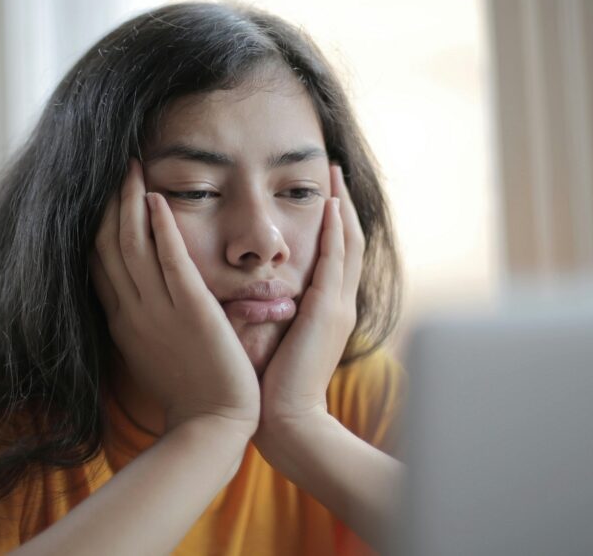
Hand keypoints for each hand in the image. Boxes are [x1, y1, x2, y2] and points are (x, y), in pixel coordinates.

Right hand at [91, 159, 259, 432]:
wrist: (212, 427)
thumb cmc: (190, 393)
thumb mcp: (152, 353)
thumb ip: (142, 321)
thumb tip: (137, 298)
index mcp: (123, 321)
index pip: (98, 264)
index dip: (97, 226)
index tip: (100, 196)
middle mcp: (133, 311)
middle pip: (108, 246)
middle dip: (109, 203)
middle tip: (115, 167)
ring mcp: (158, 310)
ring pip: (132, 245)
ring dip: (130, 202)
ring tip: (132, 167)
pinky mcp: (191, 310)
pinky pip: (170, 260)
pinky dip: (160, 227)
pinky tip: (157, 198)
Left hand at [254, 164, 363, 433]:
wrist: (287, 421)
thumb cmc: (270, 386)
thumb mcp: (273, 339)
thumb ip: (267, 312)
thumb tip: (244, 293)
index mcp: (325, 310)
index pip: (333, 256)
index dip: (330, 223)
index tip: (320, 194)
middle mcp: (338, 303)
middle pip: (347, 241)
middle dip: (341, 204)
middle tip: (333, 170)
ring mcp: (338, 306)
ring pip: (348, 243)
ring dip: (342, 206)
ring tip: (335, 175)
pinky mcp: (329, 311)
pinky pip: (337, 260)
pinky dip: (335, 230)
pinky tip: (331, 204)